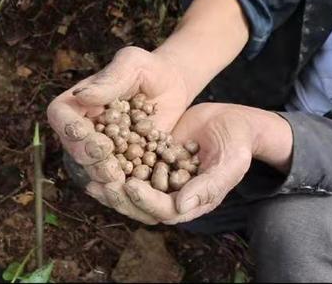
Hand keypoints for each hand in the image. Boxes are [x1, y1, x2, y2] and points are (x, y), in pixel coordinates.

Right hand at [47, 46, 191, 222]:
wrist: (172, 86)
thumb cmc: (149, 69)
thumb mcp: (132, 64)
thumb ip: (111, 79)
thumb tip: (83, 97)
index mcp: (77, 102)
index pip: (61, 117)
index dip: (72, 132)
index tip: (93, 140)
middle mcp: (83, 128)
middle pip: (75, 150)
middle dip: (90, 162)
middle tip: (111, 170)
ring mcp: (100, 149)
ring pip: (93, 170)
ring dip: (106, 181)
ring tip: (123, 184)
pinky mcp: (121, 163)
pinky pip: (117, 179)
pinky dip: (126, 188)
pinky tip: (139, 193)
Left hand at [98, 103, 255, 224]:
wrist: (234, 122)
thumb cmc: (238, 143)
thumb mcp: (230, 163)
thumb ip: (209, 186)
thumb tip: (182, 207)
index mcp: (193, 202)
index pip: (164, 210)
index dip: (145, 201)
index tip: (129, 184)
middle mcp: (174, 195)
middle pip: (141, 205)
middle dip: (119, 196)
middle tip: (100, 183)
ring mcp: (162, 178)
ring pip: (131, 187)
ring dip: (112, 181)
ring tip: (92, 170)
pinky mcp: (154, 159)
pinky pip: (132, 164)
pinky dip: (116, 160)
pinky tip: (99, 149)